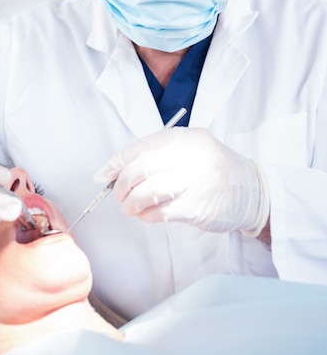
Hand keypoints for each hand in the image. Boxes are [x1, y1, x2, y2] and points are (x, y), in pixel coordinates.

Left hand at [95, 128, 268, 234]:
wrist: (251, 191)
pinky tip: (146, 215)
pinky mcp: (198, 207)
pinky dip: (147, 215)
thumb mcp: (190, 150)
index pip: (141, 148)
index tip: (103, 175)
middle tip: (118, 194)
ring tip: (129, 208)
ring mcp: (196, 182)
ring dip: (132, 202)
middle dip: (122, 184)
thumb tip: (119, 171)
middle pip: (141, 168)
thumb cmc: (212, 170)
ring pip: (148, 191)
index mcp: (185, 138)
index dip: (117, 163)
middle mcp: (191, 156)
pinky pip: (161, 212)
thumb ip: (159, 155)